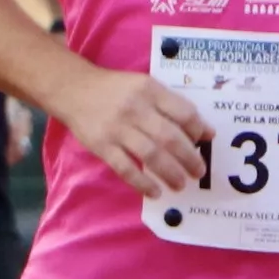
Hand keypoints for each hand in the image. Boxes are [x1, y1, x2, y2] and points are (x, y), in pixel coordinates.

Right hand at [56, 69, 213, 197]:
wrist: (73, 89)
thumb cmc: (116, 90)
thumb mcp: (145, 86)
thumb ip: (173, 106)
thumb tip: (205, 131)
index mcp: (150, 90)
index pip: (183, 112)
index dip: (198, 130)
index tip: (204, 143)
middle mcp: (135, 108)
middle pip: (170, 138)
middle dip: (189, 159)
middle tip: (199, 172)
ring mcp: (117, 128)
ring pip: (151, 155)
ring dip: (170, 173)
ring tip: (180, 184)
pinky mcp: (102, 145)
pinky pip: (126, 168)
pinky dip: (142, 183)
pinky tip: (154, 191)